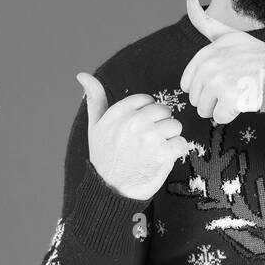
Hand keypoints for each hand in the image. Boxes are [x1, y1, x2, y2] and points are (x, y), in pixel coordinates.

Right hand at [76, 72, 191, 200]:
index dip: (146, 115)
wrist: (111, 190)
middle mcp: (135, 121)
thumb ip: (95, 98)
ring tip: (154, 150)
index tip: (137, 130)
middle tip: (147, 142)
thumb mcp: (95, 126)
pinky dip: (176, 152)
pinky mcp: (163, 153)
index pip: (147, 100)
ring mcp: (150, 136)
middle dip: (160, 125)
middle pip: (164, 111)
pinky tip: (162, 158)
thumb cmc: (104, 157)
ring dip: (169, 139)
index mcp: (120, 111)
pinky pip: (181, 143)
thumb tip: (82, 74)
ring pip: (176, 126)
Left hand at [180, 0, 264, 124]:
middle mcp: (209, 66)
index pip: (187, 84)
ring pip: (205, 111)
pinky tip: (243, 101)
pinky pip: (219, 118)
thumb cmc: (255, 56)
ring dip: (221, 107)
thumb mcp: (228, 34)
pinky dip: (232, 115)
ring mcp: (219, 82)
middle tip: (233, 86)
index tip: (222, 77)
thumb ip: (204, 21)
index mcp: (205, 54)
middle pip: (195, 99)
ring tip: (238, 92)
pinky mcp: (230, 98)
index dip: (204, 86)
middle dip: (212, 98)